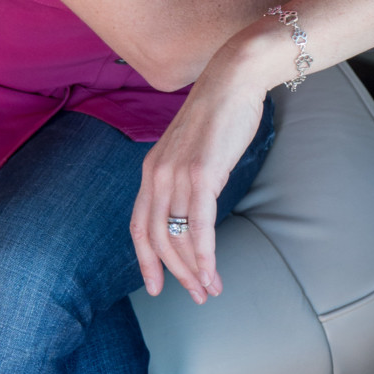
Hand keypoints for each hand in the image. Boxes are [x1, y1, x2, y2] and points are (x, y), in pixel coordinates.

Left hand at [129, 51, 266, 305]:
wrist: (233, 78)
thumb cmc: (220, 113)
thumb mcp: (192, 149)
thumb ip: (186, 176)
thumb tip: (196, 207)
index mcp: (152, 169)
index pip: (140, 225)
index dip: (146, 260)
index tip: (156, 286)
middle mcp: (158, 174)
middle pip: (158, 238)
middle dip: (175, 273)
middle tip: (195, 295)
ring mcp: (177, 174)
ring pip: (177, 237)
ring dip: (192, 270)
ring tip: (209, 289)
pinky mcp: (201, 174)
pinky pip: (198, 226)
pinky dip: (204, 254)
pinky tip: (212, 271)